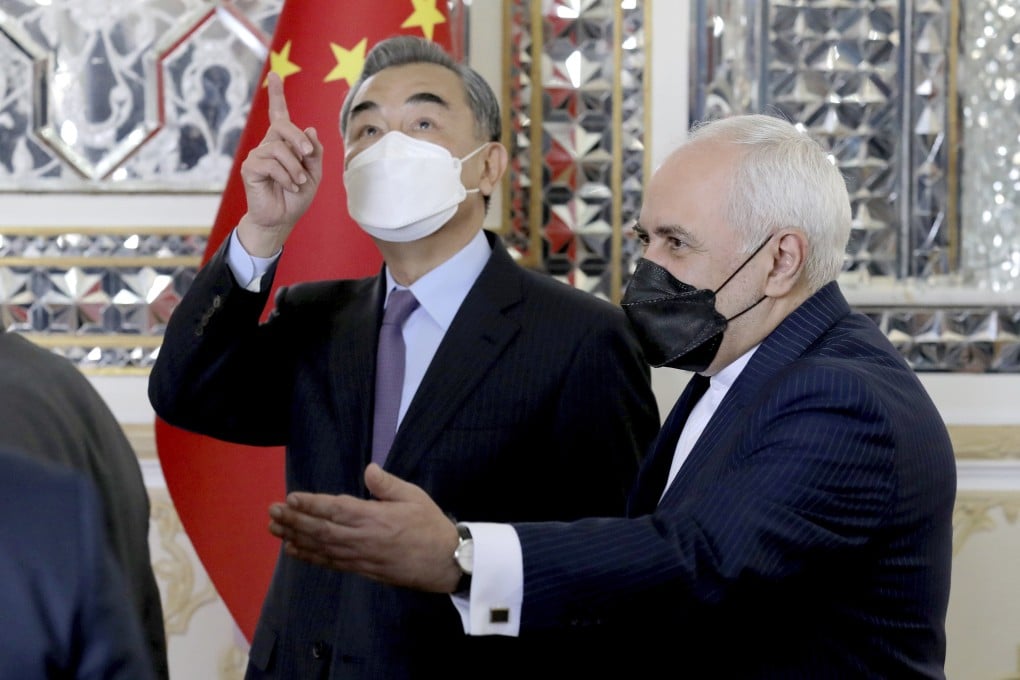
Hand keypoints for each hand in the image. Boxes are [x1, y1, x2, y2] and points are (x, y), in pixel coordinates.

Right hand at [237, 71, 323, 255]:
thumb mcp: (314, 173)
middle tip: (307, 155)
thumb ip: (314, 151)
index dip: (277, 95)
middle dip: (299, 139)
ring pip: (279, 148)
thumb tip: (309, 128)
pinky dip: (286, 176)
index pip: (279, 115)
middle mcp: (268, 145)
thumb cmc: (296, 196)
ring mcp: (257, 155)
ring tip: (298, 182)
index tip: (275, 75)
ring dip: (295, 167)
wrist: (282, 219)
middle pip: (283, 126)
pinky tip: (289, 186)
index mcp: (283, 143)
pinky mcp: (250, 168)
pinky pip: (270, 163)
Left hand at [268, 464, 461, 592]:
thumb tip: (368, 468)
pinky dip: (310, 556)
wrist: (445, 563)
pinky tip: (294, 550)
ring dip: (295, 538)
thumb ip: (387, 484)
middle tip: (272, 512)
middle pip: (320, 530)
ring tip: (274, 529)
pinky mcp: (361, 569)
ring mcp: (360, 557)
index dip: (310, 504)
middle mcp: (362, 538)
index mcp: (374, 517)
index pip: (335, 509)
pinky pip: (330, 563)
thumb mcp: (414, 497)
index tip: (290, 498)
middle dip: (294, 520)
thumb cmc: (430, 526)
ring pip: (321, 547)